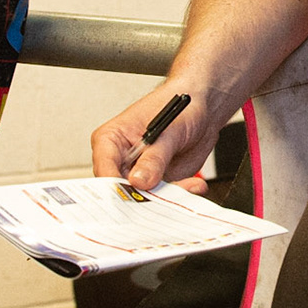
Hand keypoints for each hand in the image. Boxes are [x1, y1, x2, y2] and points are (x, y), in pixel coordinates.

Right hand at [90, 85, 222, 191]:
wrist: (204, 108)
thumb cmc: (179, 107)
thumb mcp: (168, 130)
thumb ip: (154, 157)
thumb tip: (139, 181)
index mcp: (112, 140)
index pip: (104, 168)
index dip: (113, 186)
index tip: (130, 196)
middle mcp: (123, 159)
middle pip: (120, 190)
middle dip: (141, 199)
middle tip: (161, 199)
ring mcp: (140, 172)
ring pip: (144, 198)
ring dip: (166, 198)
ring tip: (187, 186)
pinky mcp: (159, 181)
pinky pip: (164, 197)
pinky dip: (180, 194)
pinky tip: (194, 185)